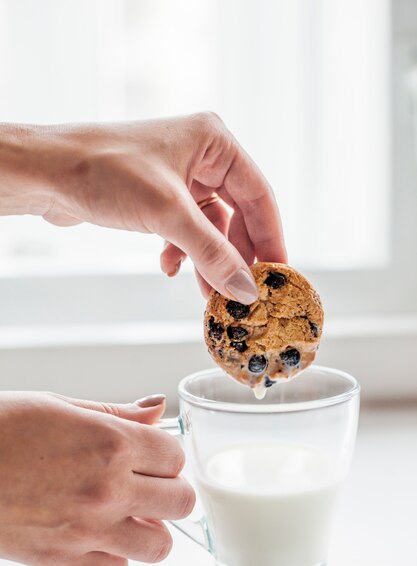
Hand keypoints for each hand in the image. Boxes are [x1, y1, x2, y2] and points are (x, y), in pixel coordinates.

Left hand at [0, 114, 285, 303]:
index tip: (280, 275)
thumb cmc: (102, 171)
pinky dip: (182, 252)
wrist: (45, 173)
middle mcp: (201, 156)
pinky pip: (185, 230)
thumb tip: (246, 289)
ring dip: (208, 260)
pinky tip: (169, 267)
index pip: (259, 196)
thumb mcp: (167, 214)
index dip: (272, 239)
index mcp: (214, 142)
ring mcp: (180, 176)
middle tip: (243, 292)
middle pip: (237, 215)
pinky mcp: (160, 196)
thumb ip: (212, 253)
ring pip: (210, 227)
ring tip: (208, 294)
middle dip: (236, 256)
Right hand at [0, 392, 193, 565]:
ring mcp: (87, 529)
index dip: (167, 453)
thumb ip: (118, 412)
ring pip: (158, 546)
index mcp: (111, 443)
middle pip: (181, 501)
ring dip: (151, 527)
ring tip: (131, 512)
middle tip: (149, 481)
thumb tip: (157, 407)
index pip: (176, 456)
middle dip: (171, 489)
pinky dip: (116, 554)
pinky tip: (99, 533)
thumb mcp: (62, 405)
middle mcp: (108, 488)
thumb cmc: (1, 427)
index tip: (153, 452)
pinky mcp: (62, 560)